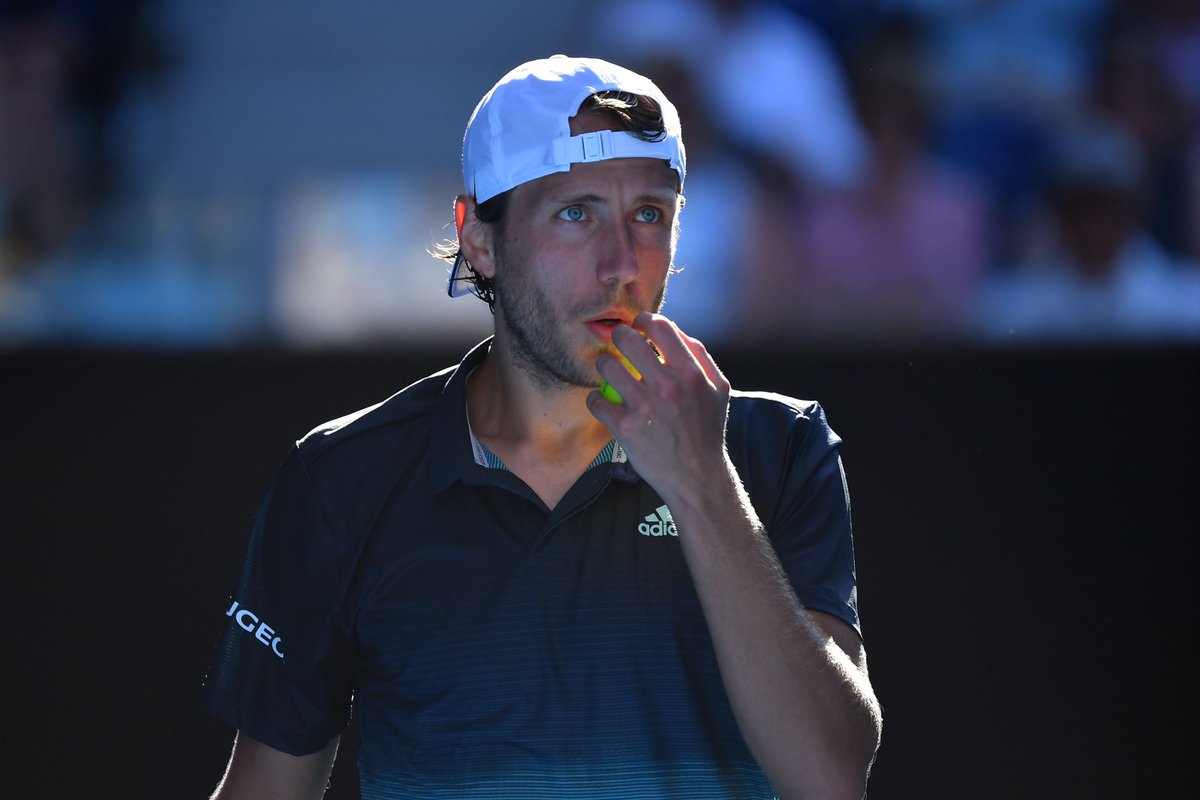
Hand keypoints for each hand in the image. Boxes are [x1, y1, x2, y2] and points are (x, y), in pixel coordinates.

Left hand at [586, 312, 731, 499]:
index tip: (638, 327)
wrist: (697, 477)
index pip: (660, 326)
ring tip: (611, 374)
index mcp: (690, 373)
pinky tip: (606, 404)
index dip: (643, 320)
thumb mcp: (718, 389)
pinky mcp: (625, 428)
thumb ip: (699, 356)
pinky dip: (596, 400)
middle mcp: (667, 387)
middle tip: (618, 346)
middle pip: (626, 339)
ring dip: (605, 367)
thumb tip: (674, 330)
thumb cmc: (706, 430)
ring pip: (607, 366)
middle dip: (618, 337)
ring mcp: (644, 407)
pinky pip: (596, 400)